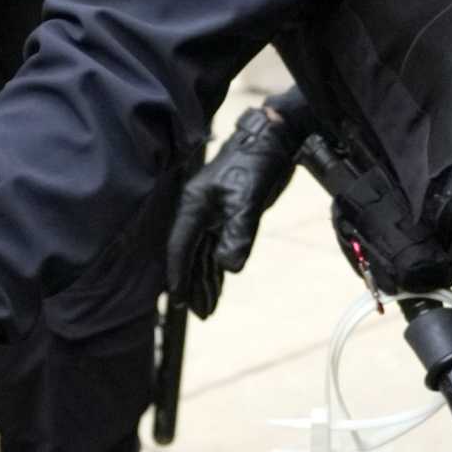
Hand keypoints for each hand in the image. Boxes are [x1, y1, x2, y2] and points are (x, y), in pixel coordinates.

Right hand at [167, 105, 301, 316]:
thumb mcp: (247, 200)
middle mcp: (200, 211)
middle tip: (198, 313)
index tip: (176, 301)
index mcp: (194, 206)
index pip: (180, 247)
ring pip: (204, 252)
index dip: (178, 275)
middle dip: (193, 285)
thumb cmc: (255, 163)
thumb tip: (228, 267)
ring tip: (208, 306)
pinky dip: (217, 266)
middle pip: (190, 255)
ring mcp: (214, 212)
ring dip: (205, 279)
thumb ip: (237, 234)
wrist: (274, 139)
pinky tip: (220, 280)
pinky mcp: (230, 213)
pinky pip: (217, 245)